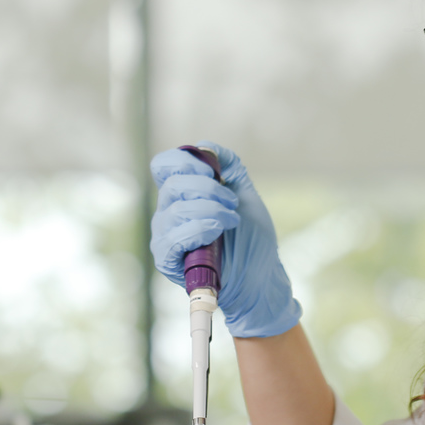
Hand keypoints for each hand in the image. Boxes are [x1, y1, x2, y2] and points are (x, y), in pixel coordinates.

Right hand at [150, 141, 300, 337]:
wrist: (260, 278)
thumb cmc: (251, 240)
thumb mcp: (245, 195)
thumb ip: (230, 168)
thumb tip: (207, 146)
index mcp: (181, 194)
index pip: (164, 165)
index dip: (184, 162)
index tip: (212, 173)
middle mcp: (167, 212)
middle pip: (172, 184)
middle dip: (208, 189)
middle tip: (232, 203)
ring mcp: (165, 236)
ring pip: (175, 210)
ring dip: (210, 210)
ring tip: (231, 221)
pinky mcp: (167, 259)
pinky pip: (173, 238)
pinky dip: (199, 229)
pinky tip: (217, 231)